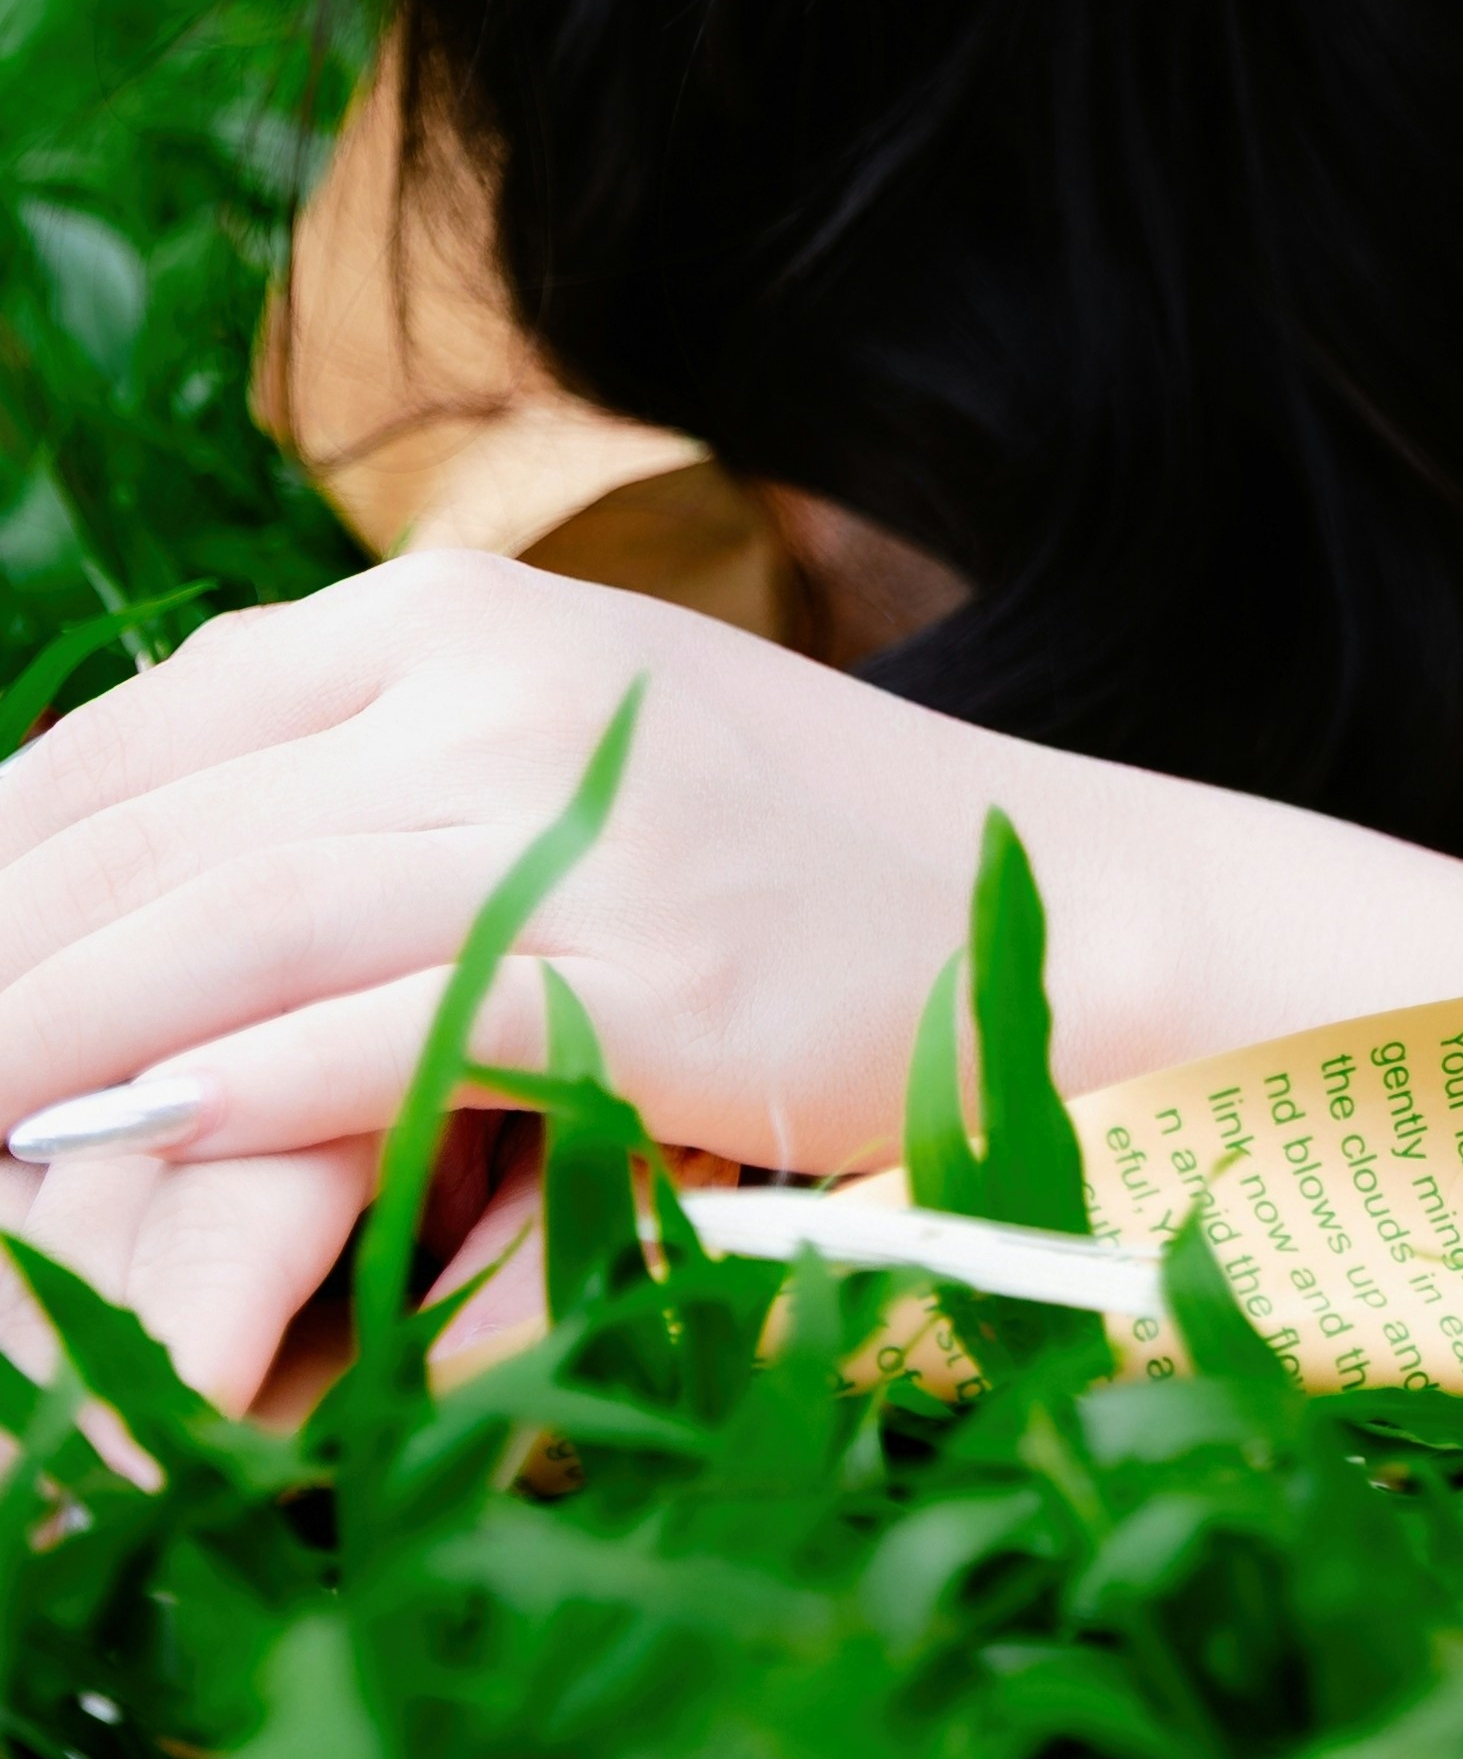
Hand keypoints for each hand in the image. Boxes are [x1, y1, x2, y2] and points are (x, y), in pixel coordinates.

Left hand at [0, 545, 1462, 1414]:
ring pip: (219, 929)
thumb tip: (123, 881)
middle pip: (144, 831)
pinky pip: (372, 1029)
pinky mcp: (630, 968)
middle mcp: (484, 680)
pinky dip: (223, 1093)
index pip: (130, 738)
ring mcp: (562, 818)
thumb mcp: (558, 745)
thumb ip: (357, 781)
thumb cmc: (787, 857)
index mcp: (450, 615)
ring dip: (43, 1040)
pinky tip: (116, 1142)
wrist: (1064, 904)